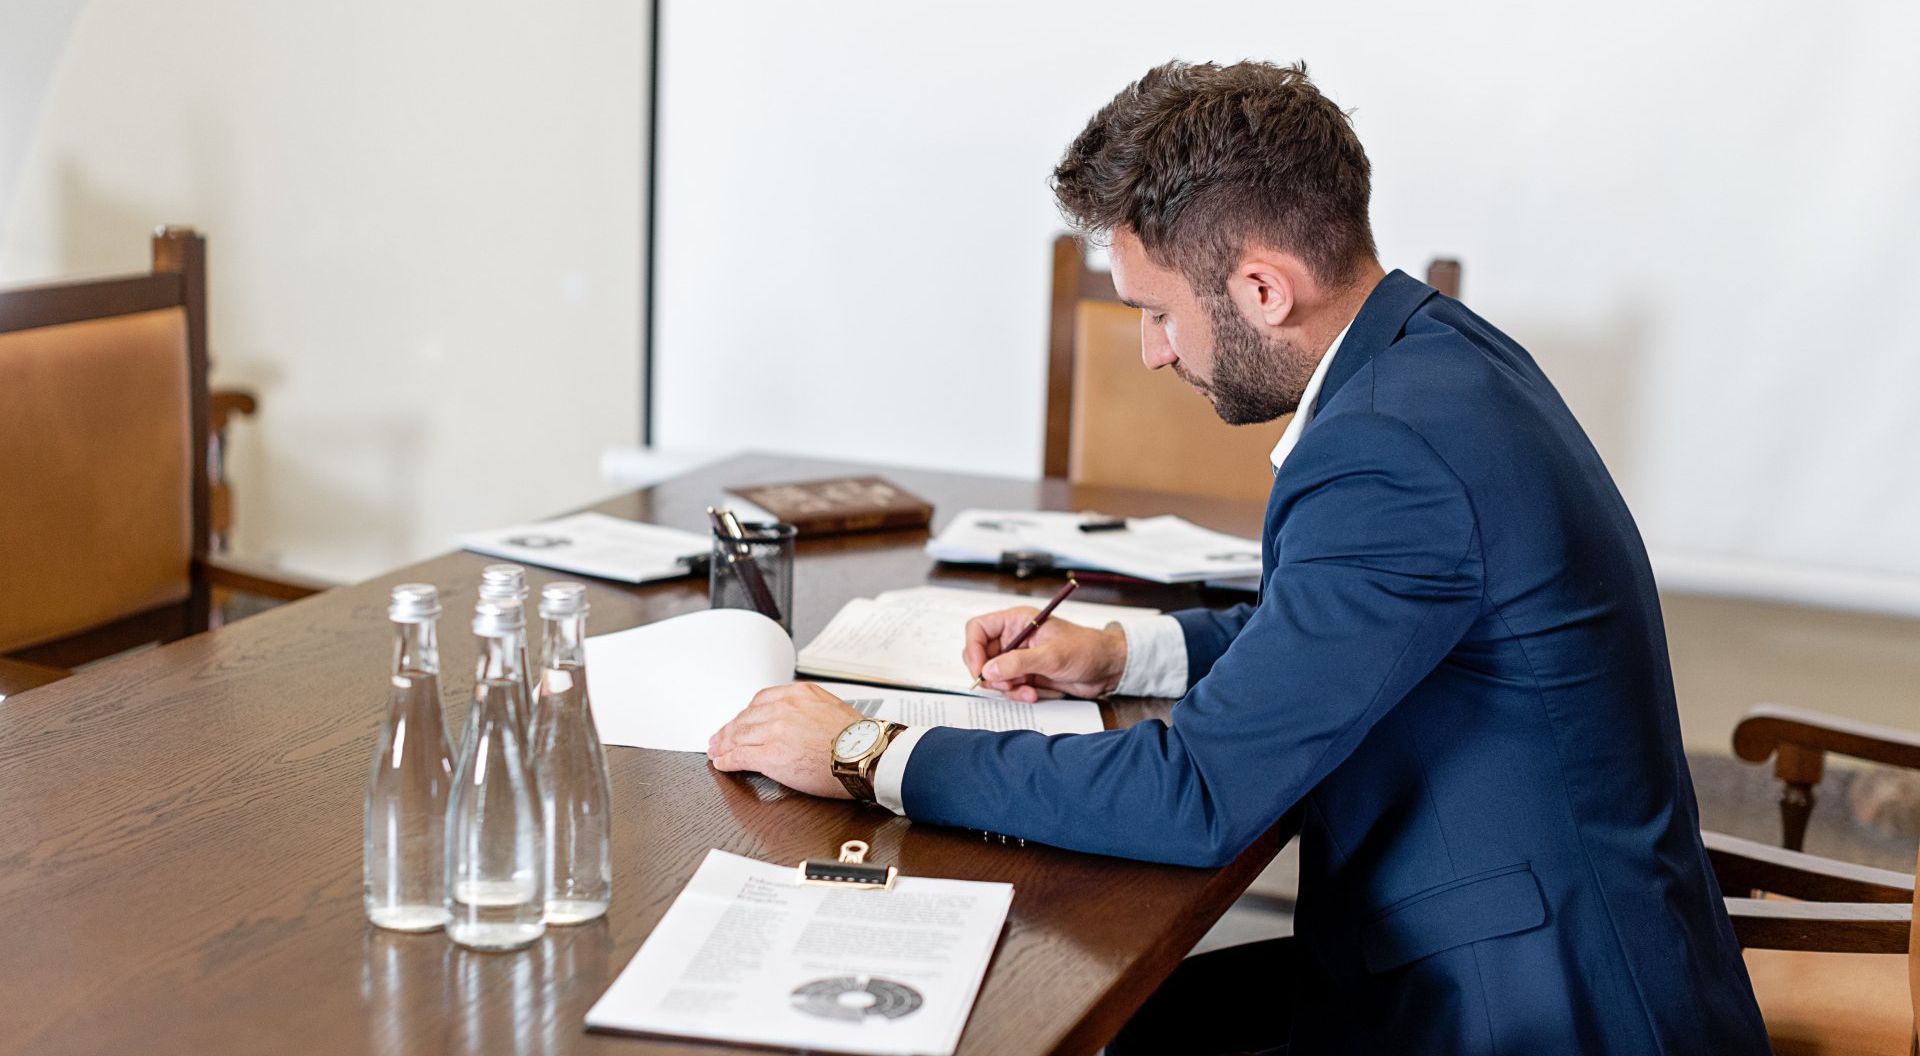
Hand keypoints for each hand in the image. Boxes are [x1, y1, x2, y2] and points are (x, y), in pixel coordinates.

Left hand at [708, 682, 864, 798]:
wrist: (865, 755)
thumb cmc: (858, 739)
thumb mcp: (831, 708)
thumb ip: (809, 710)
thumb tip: (800, 723)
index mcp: (798, 694)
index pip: (761, 700)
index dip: (746, 714)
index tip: (741, 720)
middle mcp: (783, 708)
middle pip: (746, 718)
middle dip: (730, 729)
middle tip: (720, 737)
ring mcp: (774, 731)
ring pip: (738, 736)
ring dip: (724, 744)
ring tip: (717, 750)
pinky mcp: (770, 755)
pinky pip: (739, 756)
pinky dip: (726, 760)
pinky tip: (722, 762)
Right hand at [961, 607, 1127, 701]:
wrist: (1107, 668)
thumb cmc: (1087, 649)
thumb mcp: (1051, 655)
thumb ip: (1018, 663)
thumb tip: (989, 670)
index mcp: (1017, 621)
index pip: (978, 629)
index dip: (972, 649)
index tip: (979, 670)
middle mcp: (1014, 638)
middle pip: (981, 655)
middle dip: (991, 674)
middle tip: (1006, 685)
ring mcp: (1019, 658)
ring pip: (994, 675)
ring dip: (1007, 688)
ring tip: (1028, 691)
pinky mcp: (1027, 675)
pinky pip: (1009, 687)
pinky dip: (1018, 694)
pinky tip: (1034, 694)